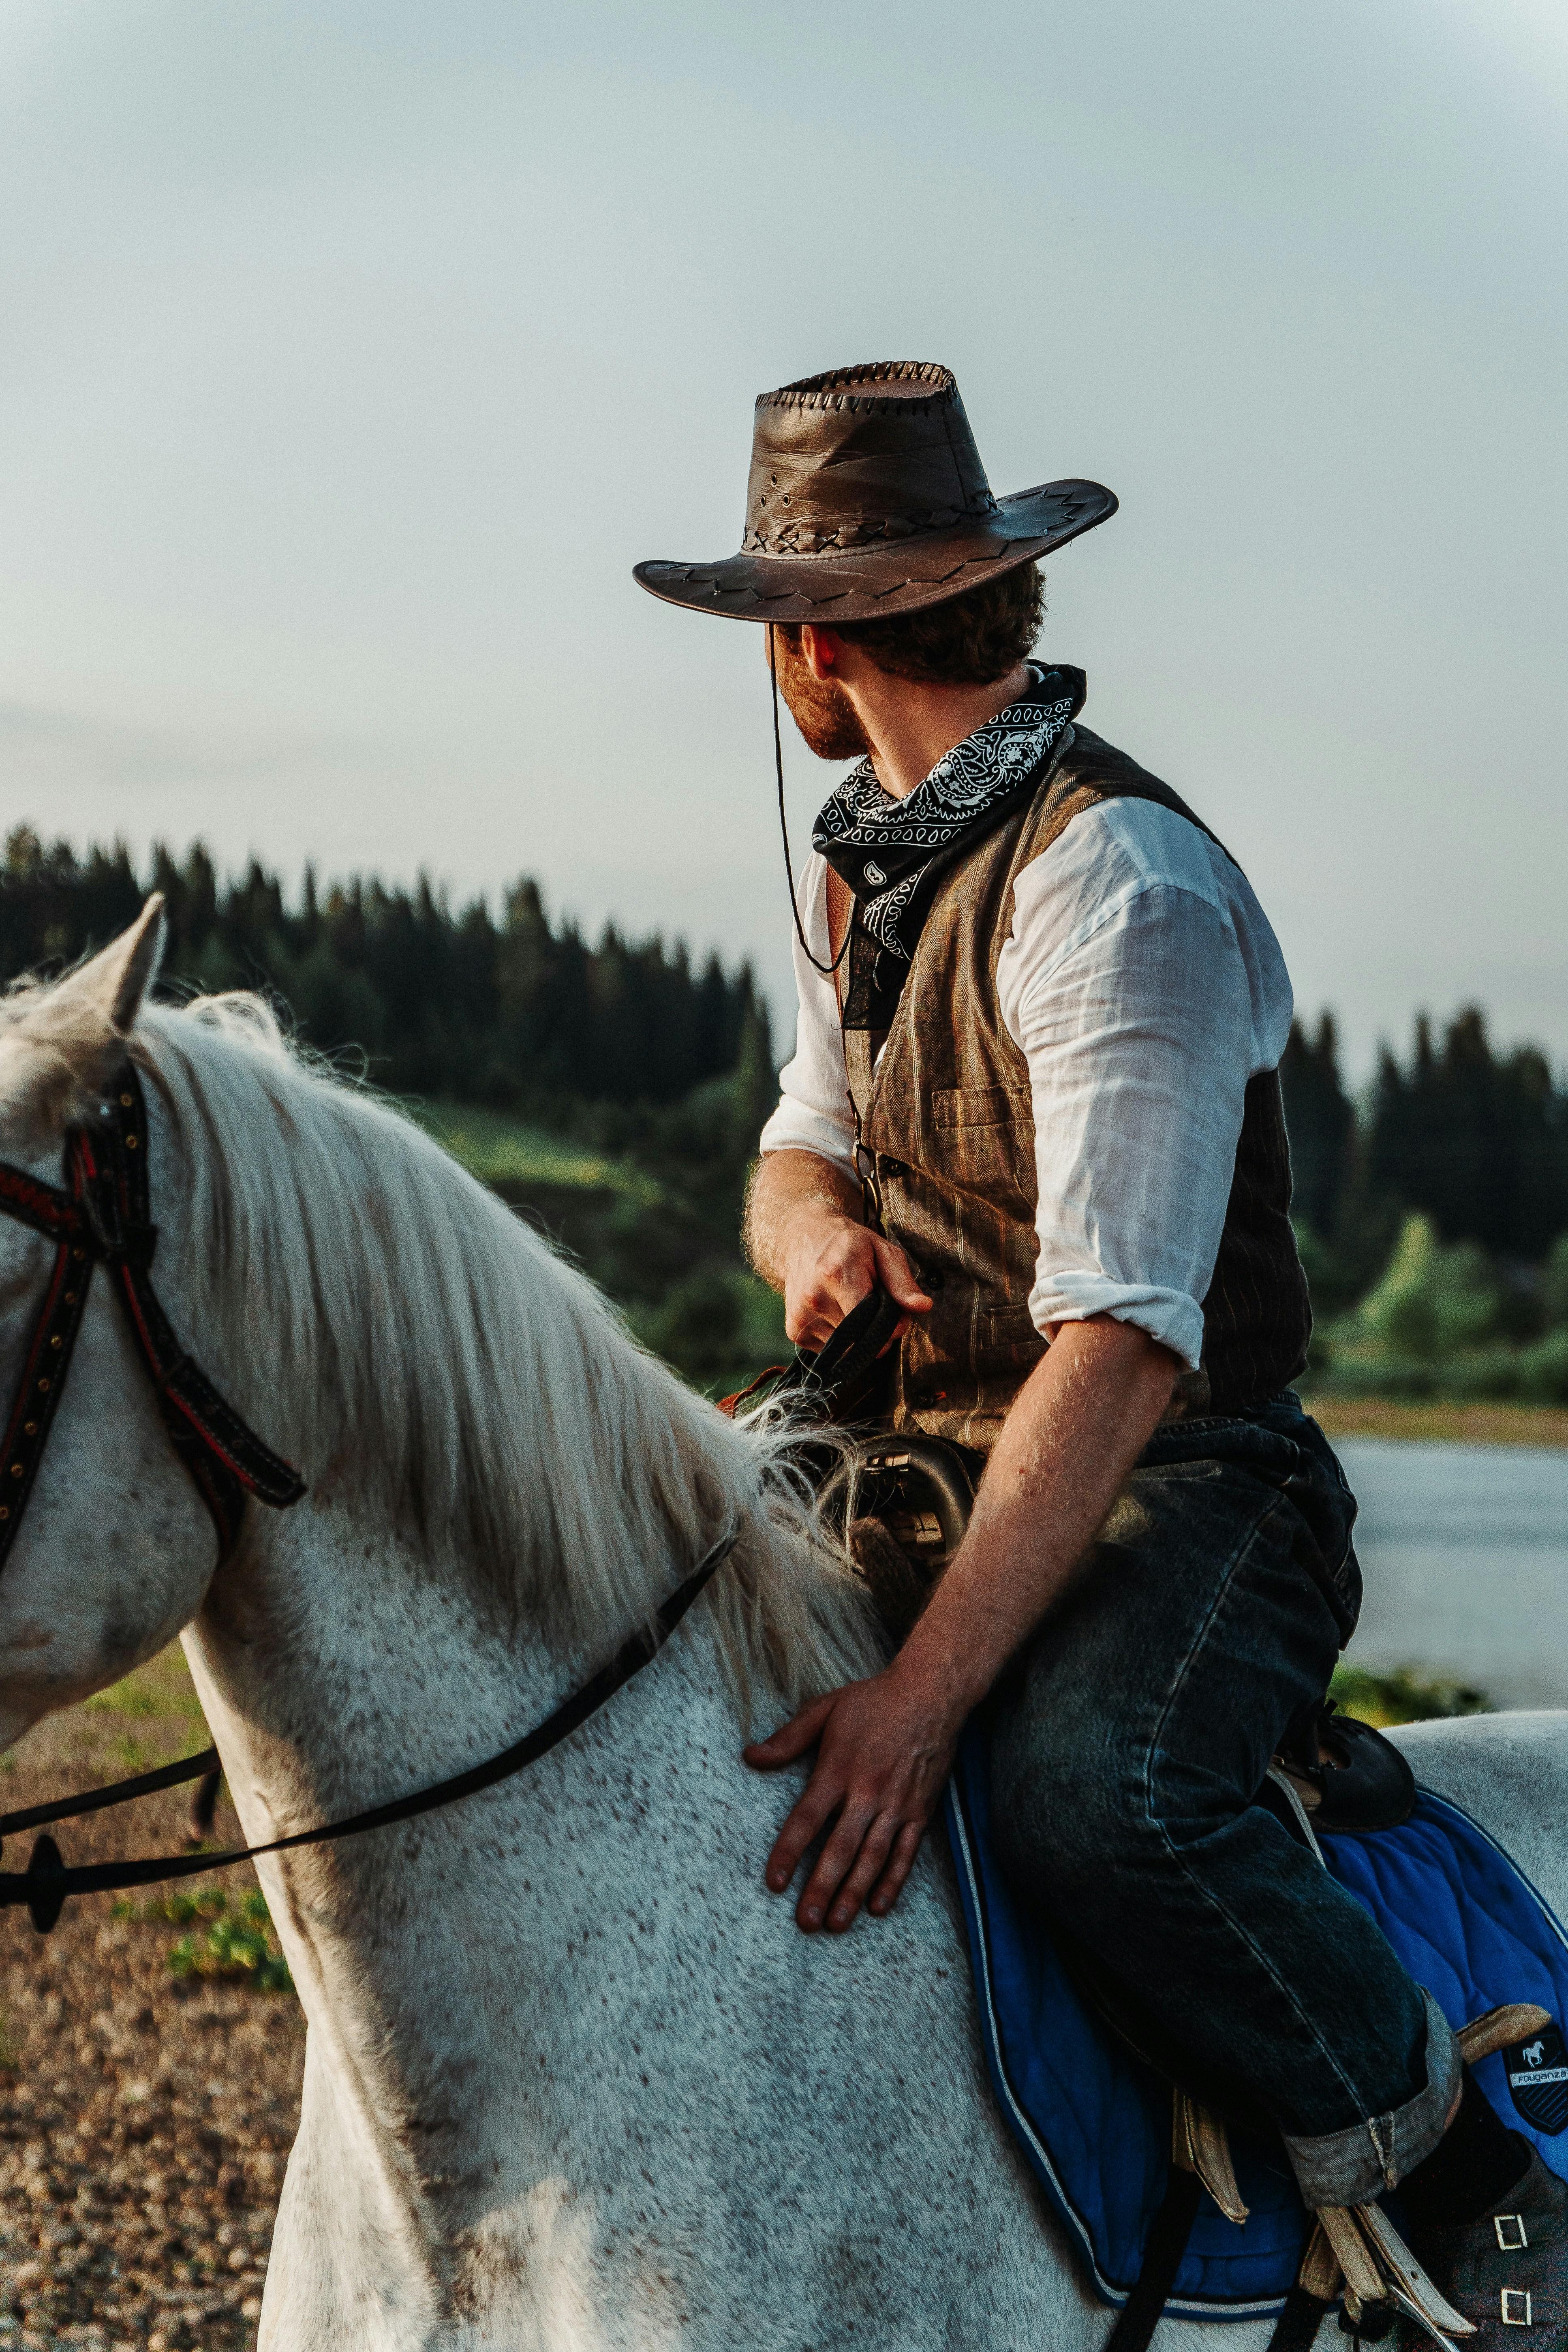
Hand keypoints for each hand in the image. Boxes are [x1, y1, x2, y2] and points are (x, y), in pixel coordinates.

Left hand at [742, 1661, 962, 1932]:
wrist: (930, 1694)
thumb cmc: (872, 1701)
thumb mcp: (824, 1709)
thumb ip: (788, 1738)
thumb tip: (749, 1757)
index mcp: (838, 1769)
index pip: (807, 1819)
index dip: (788, 1853)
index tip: (774, 1883)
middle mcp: (867, 1792)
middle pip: (840, 1848)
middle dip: (822, 1888)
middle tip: (806, 1922)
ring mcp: (897, 1805)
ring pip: (873, 1858)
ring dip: (854, 1893)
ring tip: (837, 1923)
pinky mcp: (920, 1811)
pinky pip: (906, 1853)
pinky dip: (893, 1882)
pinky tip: (878, 1906)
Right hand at [781, 1211, 930, 1350]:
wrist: (801, 1238)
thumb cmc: (848, 1244)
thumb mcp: (882, 1251)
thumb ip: (903, 1282)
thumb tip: (923, 1307)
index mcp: (837, 1275)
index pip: (869, 1323)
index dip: (889, 1327)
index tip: (895, 1317)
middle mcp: (814, 1298)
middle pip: (860, 1339)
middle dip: (876, 1332)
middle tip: (875, 1309)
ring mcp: (802, 1316)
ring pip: (846, 1348)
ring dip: (857, 1336)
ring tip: (853, 1306)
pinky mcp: (794, 1330)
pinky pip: (829, 1350)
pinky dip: (840, 1338)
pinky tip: (837, 1313)